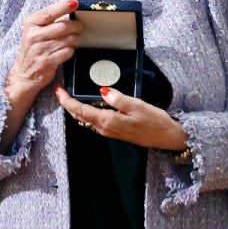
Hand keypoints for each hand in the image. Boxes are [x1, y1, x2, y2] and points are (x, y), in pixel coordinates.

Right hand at [6, 0, 82, 98]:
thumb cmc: (34, 48)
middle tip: (79, 27)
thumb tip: (70, 9)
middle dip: (76, 26)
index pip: (50, 12)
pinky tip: (66, 51)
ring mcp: (40, 49)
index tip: (75, 2)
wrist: (24, 73)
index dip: (64, 6)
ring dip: (75, 39)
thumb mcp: (35, 31)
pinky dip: (71, 51)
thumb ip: (49, 21)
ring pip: (69, 39)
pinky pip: (68, 52)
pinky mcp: (48, 61)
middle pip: (63, 26)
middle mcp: (34, 35)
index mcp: (31, 23)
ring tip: (73, 40)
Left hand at [55, 85, 187, 150]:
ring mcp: (110, 131)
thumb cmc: (155, 121)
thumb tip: (102, 91)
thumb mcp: (137, 106)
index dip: (67, 101)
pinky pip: (94, 121)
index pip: (80, 111)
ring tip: (70, 95)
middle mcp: (105, 129)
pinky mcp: (115, 131)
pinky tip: (88, 104)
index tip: (58, 91)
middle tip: (61, 91)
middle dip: (68, 104)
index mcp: (107, 121)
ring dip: (76, 108)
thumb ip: (118, 99)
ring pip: (85, 120)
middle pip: (79, 116)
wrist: (168, 137)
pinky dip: (86, 112)